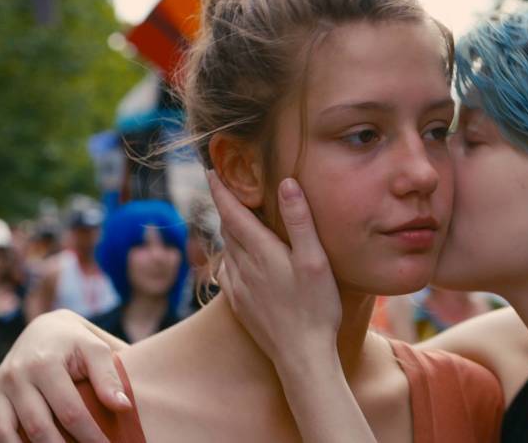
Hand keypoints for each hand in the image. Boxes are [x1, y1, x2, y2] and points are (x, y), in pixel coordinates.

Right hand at [0, 310, 129, 442]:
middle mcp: (15, 377)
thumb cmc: (77, 342)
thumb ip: (109, 376)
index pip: (70, 411)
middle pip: (37, 426)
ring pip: (3, 433)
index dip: (89, 435)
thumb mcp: (96, 348)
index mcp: (44, 364)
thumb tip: (123, 406)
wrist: (44, 328)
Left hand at [208, 171, 341, 367]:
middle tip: (227, 190)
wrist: (302, 356)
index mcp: (261, 252)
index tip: (211, 171)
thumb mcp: (315, 260)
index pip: (233, 213)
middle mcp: (244, 267)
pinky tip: (240, 261)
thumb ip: (300, 221)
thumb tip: (286, 183)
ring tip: (236, 221)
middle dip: (226, 208)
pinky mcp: (240, 305)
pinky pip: (228, 272)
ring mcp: (239, 288)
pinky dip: (231, 256)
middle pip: (227, 230)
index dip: (221, 191)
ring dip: (229, 232)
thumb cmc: (316, 307)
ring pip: (227, 251)